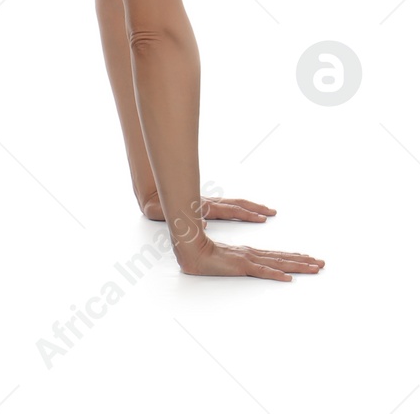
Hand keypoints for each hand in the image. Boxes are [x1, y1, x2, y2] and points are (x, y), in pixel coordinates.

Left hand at [142, 193, 276, 222]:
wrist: (147, 194)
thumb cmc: (153, 205)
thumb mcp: (161, 212)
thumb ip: (178, 218)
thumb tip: (202, 224)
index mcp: (200, 206)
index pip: (228, 210)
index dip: (244, 214)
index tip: (261, 218)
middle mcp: (206, 203)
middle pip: (235, 204)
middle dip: (254, 209)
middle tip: (271, 212)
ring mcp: (205, 203)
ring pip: (233, 204)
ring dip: (250, 207)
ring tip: (266, 211)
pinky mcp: (203, 205)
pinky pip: (226, 205)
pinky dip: (239, 208)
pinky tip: (246, 212)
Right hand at [179, 237, 323, 280]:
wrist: (189, 249)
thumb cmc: (201, 254)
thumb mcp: (222, 260)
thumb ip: (232, 261)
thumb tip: (242, 263)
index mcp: (248, 253)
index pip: (276, 256)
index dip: (293, 257)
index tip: (308, 258)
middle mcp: (251, 255)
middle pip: (283, 258)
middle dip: (304, 261)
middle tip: (322, 263)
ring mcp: (247, 260)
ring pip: (278, 263)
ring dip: (298, 265)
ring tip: (315, 268)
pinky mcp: (241, 266)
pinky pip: (261, 272)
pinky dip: (275, 274)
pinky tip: (287, 278)